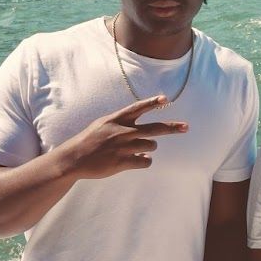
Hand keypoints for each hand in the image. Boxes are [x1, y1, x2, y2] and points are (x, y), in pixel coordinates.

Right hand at [57, 96, 187, 181]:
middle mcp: (123, 131)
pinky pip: (145, 162)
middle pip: (154, 129)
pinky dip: (144, 161)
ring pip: (151, 147)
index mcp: (117, 119)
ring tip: (136, 150)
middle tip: (186, 127)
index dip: (152, 103)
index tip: (165, 99)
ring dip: (148, 149)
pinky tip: (136, 160)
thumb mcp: (103, 124)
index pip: (138, 108)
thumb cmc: (89, 140)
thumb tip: (137, 128)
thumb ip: (121, 123)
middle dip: (172, 128)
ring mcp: (124, 147)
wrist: (74, 158)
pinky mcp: (123, 162)